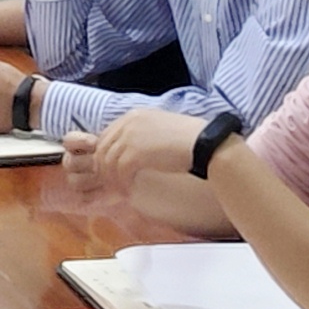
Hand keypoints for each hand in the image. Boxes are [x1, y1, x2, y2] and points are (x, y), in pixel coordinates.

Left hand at [69, 107, 201, 183]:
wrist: (205, 144)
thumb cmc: (190, 139)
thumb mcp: (161, 129)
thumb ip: (142, 135)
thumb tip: (130, 152)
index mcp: (134, 115)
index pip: (107, 135)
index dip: (105, 155)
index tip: (110, 171)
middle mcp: (129, 122)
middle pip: (103, 149)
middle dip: (104, 169)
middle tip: (111, 185)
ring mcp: (130, 137)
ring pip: (108, 162)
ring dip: (112, 179)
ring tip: (120, 192)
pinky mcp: (136, 153)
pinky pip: (119, 172)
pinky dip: (121, 184)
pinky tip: (129, 192)